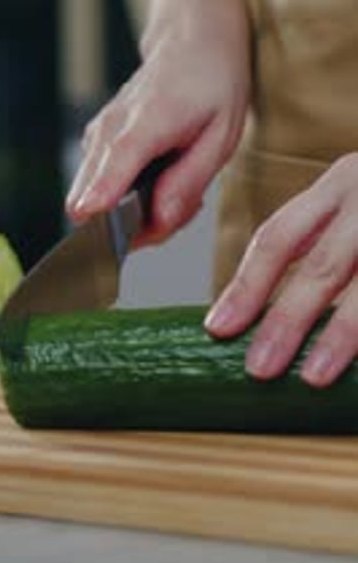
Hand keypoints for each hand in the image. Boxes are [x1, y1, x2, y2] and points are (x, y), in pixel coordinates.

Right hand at [65, 3, 249, 246]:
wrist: (192, 40)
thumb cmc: (212, 84)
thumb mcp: (222, 136)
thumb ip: (188, 182)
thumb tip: (158, 221)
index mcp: (144, 125)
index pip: (109, 173)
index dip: (102, 207)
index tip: (101, 230)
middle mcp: (109, 130)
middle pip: (91, 200)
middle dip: (132, 226)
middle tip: (178, 206)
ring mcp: (97, 136)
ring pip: (95, 201)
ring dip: (135, 212)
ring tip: (176, 184)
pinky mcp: (96, 142)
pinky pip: (102, 188)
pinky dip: (131, 196)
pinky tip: (160, 177)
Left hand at [205, 154, 357, 387]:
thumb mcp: (354, 205)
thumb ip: (320, 243)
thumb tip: (258, 316)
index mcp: (340, 186)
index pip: (280, 236)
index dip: (247, 285)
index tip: (219, 328)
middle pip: (323, 264)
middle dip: (287, 320)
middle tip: (259, 368)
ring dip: (342, 333)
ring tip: (314, 376)